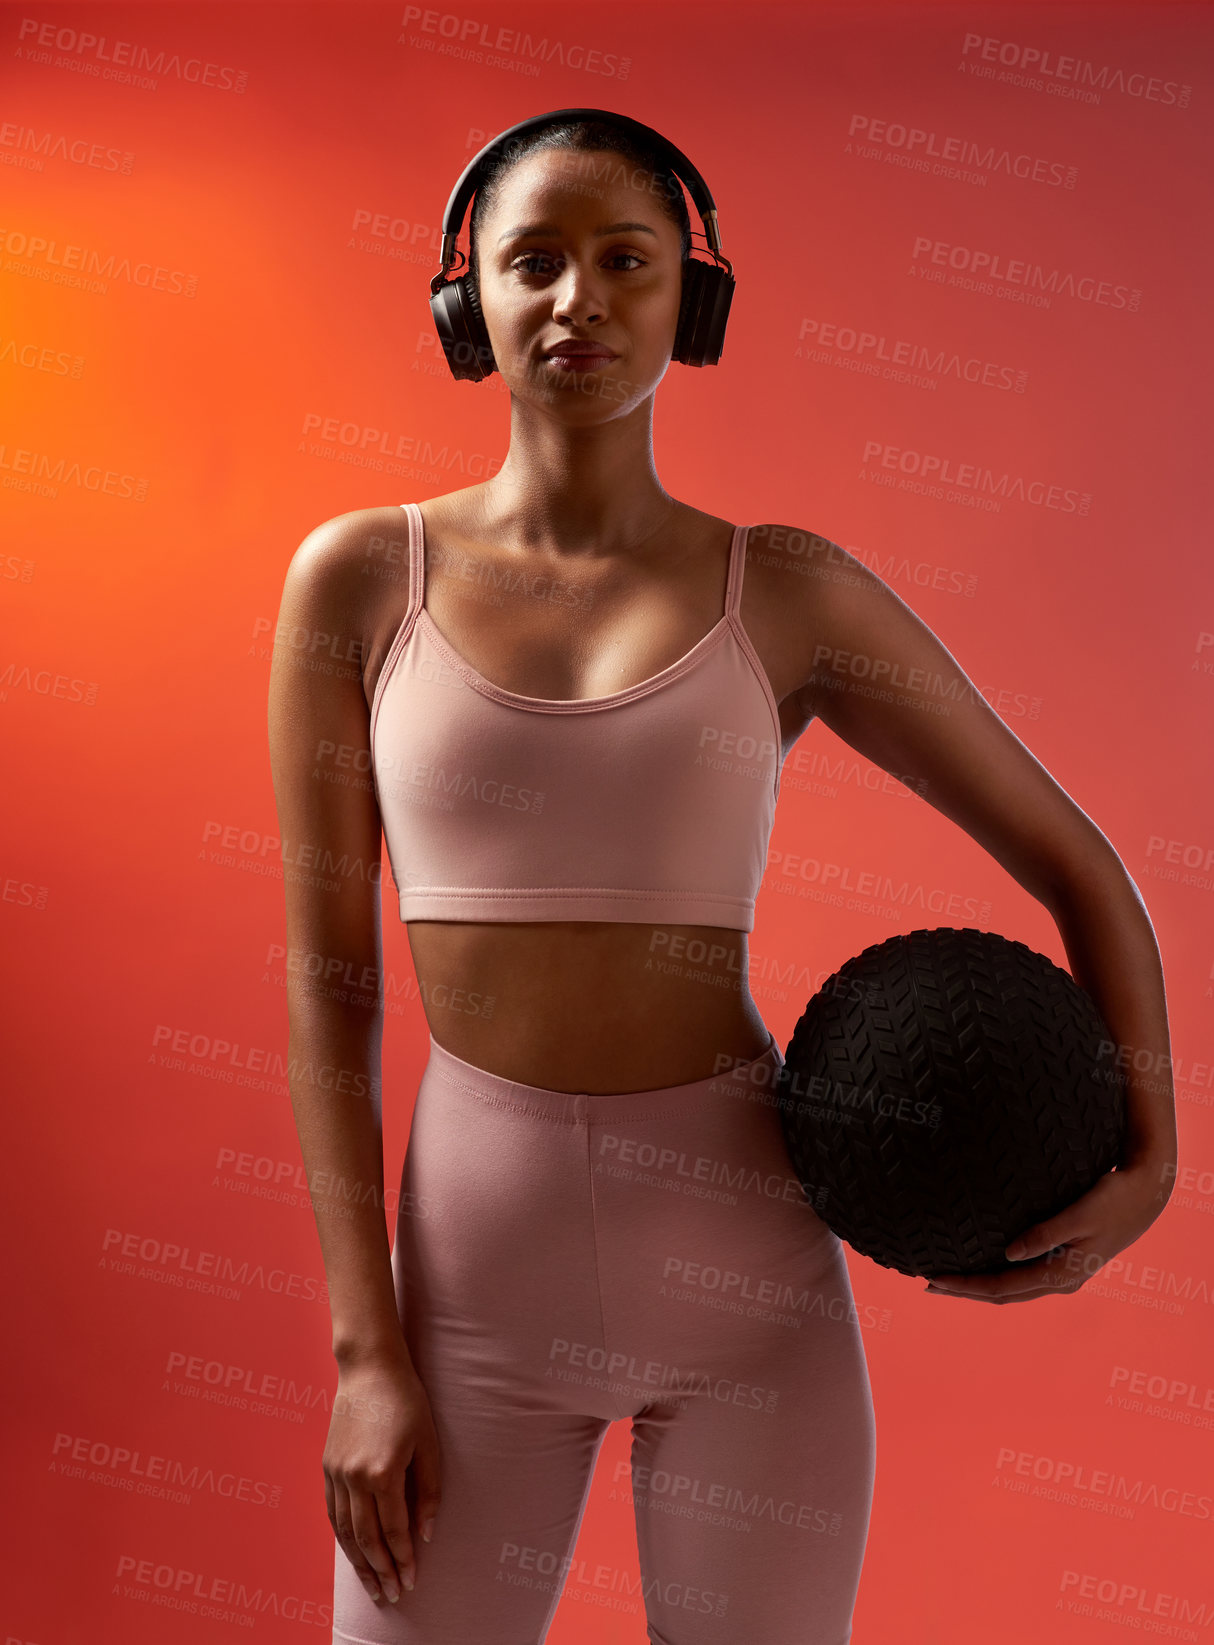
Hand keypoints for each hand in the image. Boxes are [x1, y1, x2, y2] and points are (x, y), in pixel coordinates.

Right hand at [324, 1350, 442, 1604]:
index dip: (403, 1559)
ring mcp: (336, 1473)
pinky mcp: (327, 1466)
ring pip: (345, 1531)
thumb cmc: (407, 1400)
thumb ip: (428, 1490)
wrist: (370, 1368)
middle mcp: (355, 1478)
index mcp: (383, 1472)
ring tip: (372, 1586)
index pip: (393, 1531)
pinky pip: (332, 1512)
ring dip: (359, 1563)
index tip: (411, 1581)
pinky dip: (342, 1538)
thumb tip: (426, 1533)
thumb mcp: (428, 1442)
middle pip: (366, 1539)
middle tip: (392, 1596)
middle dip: (380, 1571)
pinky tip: (352, 1552)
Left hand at [923, 1156, 1175, 1303]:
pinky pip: (1023, 1278)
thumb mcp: (1079, 1214)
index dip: (966, 1285)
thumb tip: (1008, 1254)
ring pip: (1012, 1289)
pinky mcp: (1065, 1263)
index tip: (934, 1278)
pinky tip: (985, 1267)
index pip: (1002, 1287)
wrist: (1146, 1195)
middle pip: (1003, 1294)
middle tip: (929, 1284)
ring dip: (980, 1286)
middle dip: (965, 1291)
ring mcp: (1063, 1275)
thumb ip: (1044, 1234)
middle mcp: (1061, 1281)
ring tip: (949, 1281)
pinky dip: (998, 1277)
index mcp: (1062, 1274)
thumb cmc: (1112, 1199)